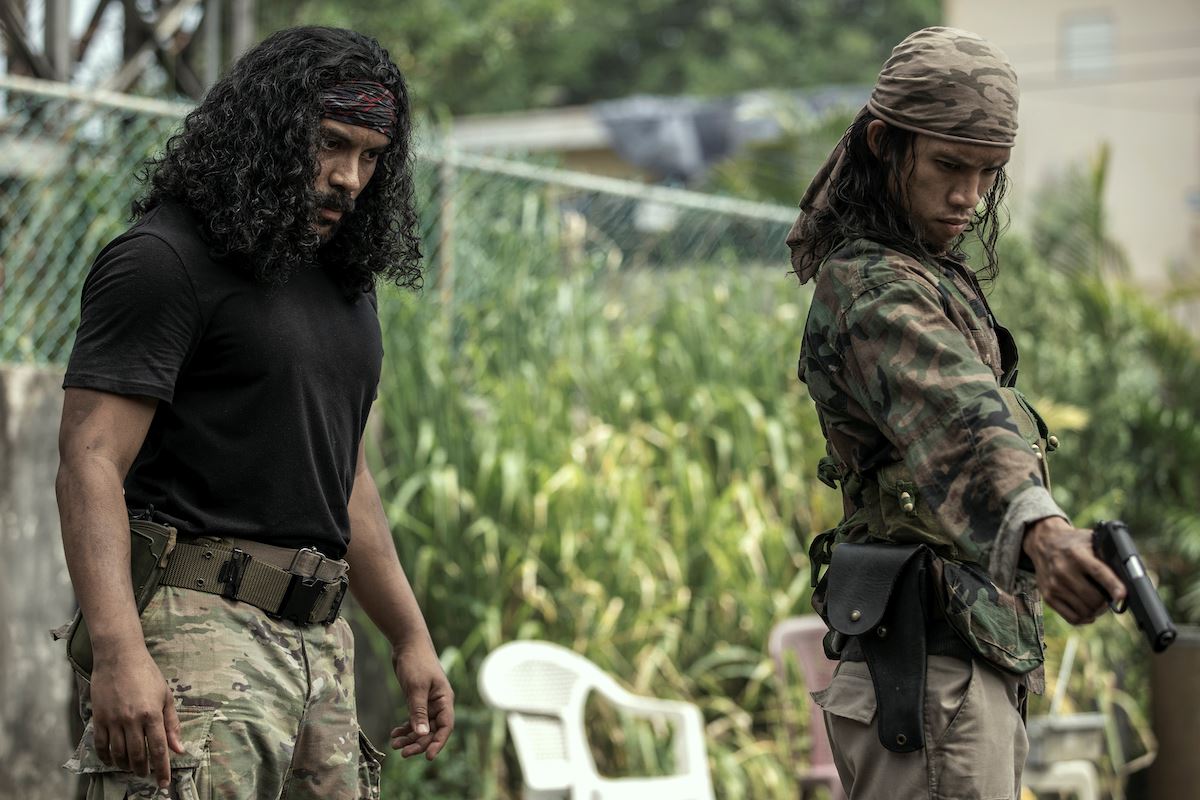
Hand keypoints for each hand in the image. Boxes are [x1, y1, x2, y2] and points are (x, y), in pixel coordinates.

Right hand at [89, 644, 184, 786]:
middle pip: (137, 755)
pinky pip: (101, 745)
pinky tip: (113, 761)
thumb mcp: (166, 696)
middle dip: (143, 770)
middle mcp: (132, 720)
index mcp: (152, 714)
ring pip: (118, 754)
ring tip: (132, 768)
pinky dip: (107, 758)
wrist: (119, 657)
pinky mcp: (99, 718)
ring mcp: (114, 720)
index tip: (163, 783)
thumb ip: (172, 724)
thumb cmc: (147, 674)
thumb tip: (179, 749)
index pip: (159, 748)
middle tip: (146, 775)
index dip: (162, 769)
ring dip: (125, 766)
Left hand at [388, 637, 453, 759]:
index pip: (446, 727)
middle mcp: (439, 702)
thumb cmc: (416, 662)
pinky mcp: (418, 699)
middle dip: (419, 742)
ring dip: (410, 736)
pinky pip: (414, 718)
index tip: (428, 757)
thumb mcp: (416, 688)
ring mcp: (428, 701)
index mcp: (444, 699)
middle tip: (403, 752)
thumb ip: (418, 711)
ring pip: (422, 726)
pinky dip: (406, 727)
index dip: (438, 743)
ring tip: (395, 745)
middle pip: (432, 729)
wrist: (408, 643)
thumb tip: (422, 734)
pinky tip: (395, 733)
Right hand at [1023, 517, 1125, 624]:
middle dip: (1107, 602)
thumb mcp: (1091, 540)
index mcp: (1077, 554)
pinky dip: (1085, 618)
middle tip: (1110, 598)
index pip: (1097, 572)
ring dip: (1097, 611)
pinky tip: (1088, 610)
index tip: (1122, 596)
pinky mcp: (1048, 596)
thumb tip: (1131, 573)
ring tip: (1099, 603)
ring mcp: (1054, 585)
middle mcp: (1063, 570)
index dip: (1112, 585)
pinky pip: (1073, 618)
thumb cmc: (1075, 543)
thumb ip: (1108, 554)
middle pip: (1093, 598)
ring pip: (1085, 611)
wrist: (1043, 543)